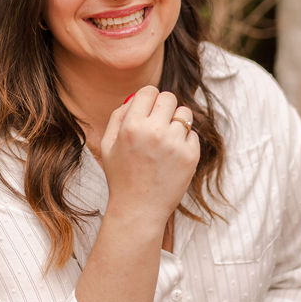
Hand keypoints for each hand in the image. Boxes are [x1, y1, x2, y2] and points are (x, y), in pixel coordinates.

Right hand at [101, 87, 199, 228]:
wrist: (138, 210)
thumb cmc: (121, 177)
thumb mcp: (107, 145)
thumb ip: (118, 116)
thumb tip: (135, 97)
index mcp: (131, 126)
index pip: (148, 91)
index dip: (148, 99)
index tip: (148, 109)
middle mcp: (155, 132)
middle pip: (169, 98)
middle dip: (163, 107)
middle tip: (158, 123)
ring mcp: (175, 144)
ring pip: (184, 114)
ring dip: (176, 122)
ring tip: (165, 140)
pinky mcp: (191, 156)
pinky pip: (192, 134)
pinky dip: (184, 141)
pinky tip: (172, 157)